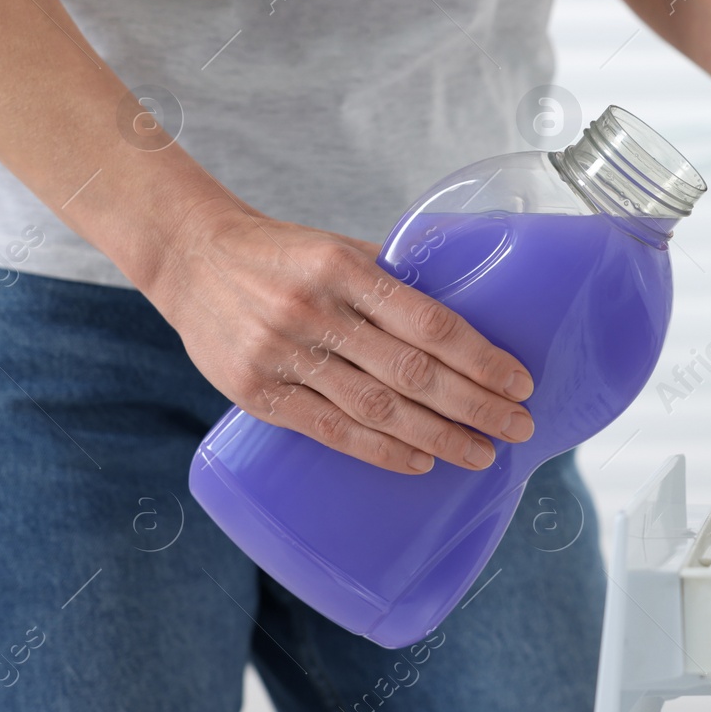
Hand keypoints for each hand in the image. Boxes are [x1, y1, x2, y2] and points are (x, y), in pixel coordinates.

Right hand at [149, 197, 534, 474]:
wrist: (190, 257)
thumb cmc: (283, 255)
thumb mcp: (340, 248)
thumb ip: (395, 279)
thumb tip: (467, 311)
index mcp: (345, 268)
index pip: (431, 323)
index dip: (481, 359)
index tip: (520, 383)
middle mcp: (316, 311)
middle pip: (413, 373)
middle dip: (475, 406)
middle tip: (518, 428)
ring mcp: (283, 354)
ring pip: (377, 409)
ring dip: (437, 437)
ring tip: (481, 454)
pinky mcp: (256, 392)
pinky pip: (329, 430)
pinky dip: (379, 451)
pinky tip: (419, 462)